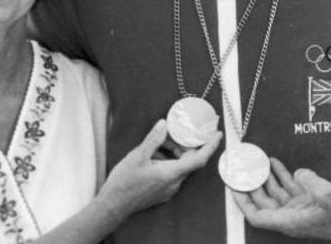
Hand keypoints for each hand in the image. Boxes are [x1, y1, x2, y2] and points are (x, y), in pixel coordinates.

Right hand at [98, 119, 221, 218]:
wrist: (113, 206)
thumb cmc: (124, 183)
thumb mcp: (137, 156)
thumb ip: (153, 140)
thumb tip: (164, 124)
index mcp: (171, 173)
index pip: (199, 159)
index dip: (210, 146)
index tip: (217, 135)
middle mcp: (175, 183)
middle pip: (188, 161)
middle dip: (183, 145)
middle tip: (173, 134)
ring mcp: (169, 190)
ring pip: (179, 167)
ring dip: (173, 154)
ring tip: (157, 145)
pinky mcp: (163, 193)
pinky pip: (172, 174)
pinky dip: (168, 163)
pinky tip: (153, 157)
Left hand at [232, 158, 330, 241]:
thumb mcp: (327, 194)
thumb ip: (308, 180)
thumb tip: (299, 173)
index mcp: (290, 222)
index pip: (256, 215)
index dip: (242, 201)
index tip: (233, 185)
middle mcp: (292, 218)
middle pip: (263, 202)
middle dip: (252, 185)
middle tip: (243, 168)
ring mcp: (301, 211)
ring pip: (276, 194)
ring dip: (266, 178)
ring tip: (258, 161)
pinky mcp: (311, 205)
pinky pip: (291, 190)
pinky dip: (283, 177)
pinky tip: (278, 165)